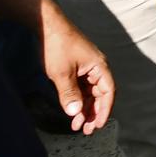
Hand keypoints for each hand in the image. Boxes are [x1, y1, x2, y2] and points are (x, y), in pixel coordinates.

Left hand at [38, 0, 112, 133]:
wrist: (47, 26)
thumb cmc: (57, 46)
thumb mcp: (62, 73)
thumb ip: (69, 94)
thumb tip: (76, 113)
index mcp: (100, 67)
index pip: (108, 92)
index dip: (104, 110)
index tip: (98, 125)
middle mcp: (96, 68)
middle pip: (100, 95)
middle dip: (94, 113)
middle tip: (86, 130)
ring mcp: (86, 68)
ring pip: (89, 93)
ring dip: (84, 108)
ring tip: (76, 125)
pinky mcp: (76, 68)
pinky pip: (81, 87)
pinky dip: (77, 99)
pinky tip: (71, 110)